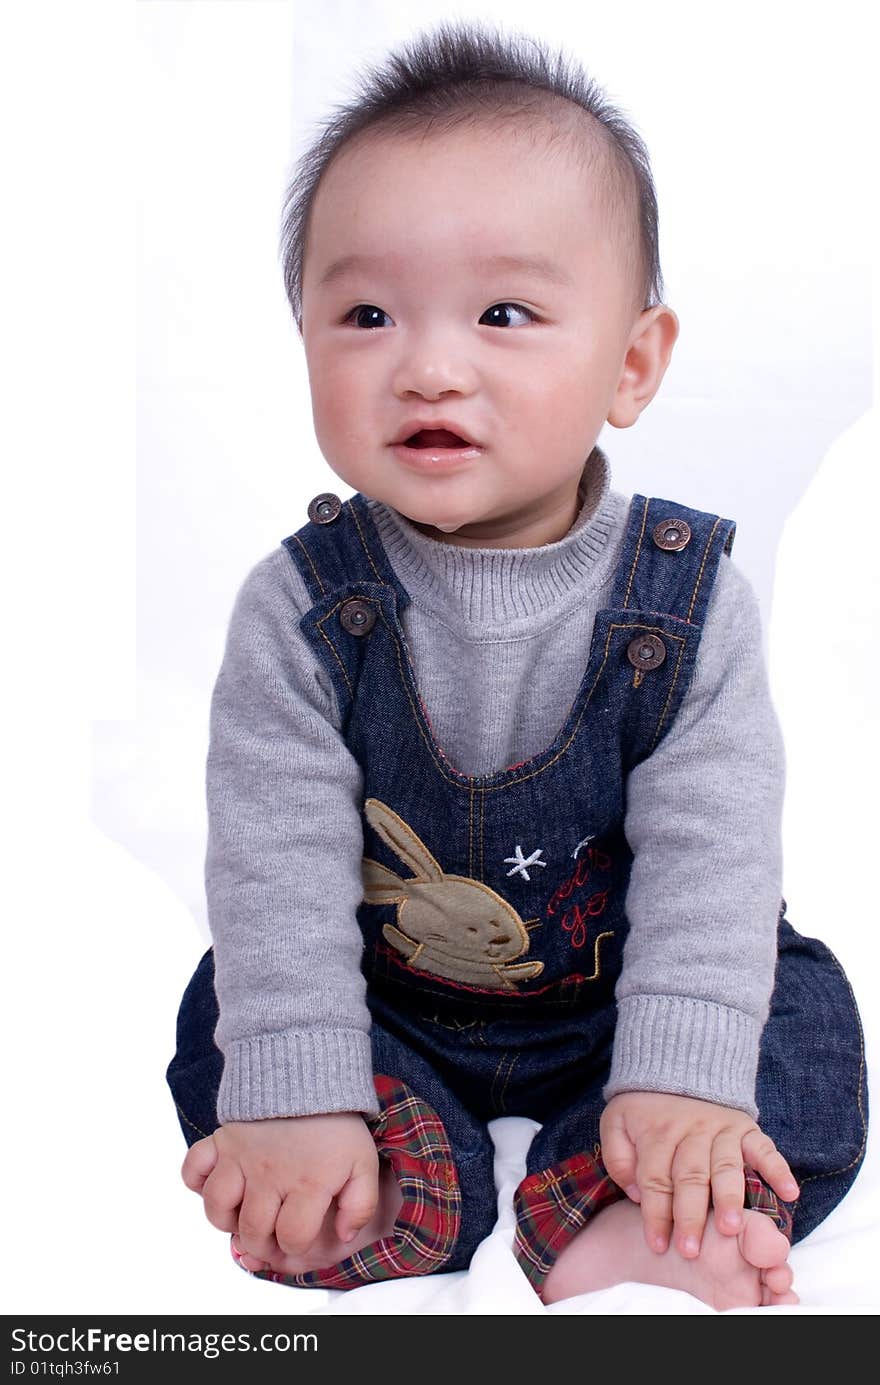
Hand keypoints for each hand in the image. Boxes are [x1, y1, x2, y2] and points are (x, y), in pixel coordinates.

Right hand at [181, 1112, 378, 1262]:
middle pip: (253, 1231)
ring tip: (243, 1212)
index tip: (299, 1237)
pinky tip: (218, 1182)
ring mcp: (241, 1157)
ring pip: (217, 1208)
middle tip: (270, 1235)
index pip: (292, 1238)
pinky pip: (193, 1168)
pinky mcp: (222, 1139)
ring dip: (227, 1220)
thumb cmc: (337, 1122)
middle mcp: (269, 1175)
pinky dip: (197, 1181)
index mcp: (307, 1183)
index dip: (296, 1248)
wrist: (309, 1070)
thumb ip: (360, 1205)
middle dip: (262, 1244)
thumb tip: (344, 1236)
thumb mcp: (363, 1162)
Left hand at [600, 1091, 798, 1257]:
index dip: (655, 1214)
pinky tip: (789, 1193)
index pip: (654, 1179)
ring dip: (729, 1198)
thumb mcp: (616, 1122)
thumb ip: (618, 1157)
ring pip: (725, 1166)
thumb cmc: (644, 1107)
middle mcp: (690, 1131)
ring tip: (730, 1228)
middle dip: (691, 1215)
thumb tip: (637, 1194)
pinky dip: (778, 1169)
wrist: (678, 1063)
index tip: (658, 1245)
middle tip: (691, 1249)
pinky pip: (764, 1147)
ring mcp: (721, 1128)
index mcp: (656, 1133)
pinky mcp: (745, 1126)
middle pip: (690, 1177)